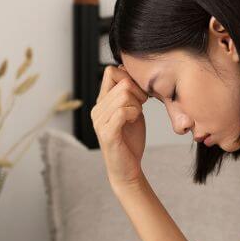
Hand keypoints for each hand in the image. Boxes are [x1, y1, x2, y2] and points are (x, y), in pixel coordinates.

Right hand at [90, 64, 148, 189]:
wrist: (127, 169)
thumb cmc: (130, 140)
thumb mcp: (132, 111)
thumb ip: (130, 94)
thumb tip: (131, 72)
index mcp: (102, 102)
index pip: (111, 71)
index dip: (129, 77)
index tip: (139, 93)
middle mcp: (97, 109)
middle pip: (122, 82)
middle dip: (138, 92)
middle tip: (141, 107)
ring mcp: (100, 121)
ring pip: (124, 95)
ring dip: (137, 104)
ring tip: (136, 116)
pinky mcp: (106, 133)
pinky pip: (123, 111)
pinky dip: (134, 113)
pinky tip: (134, 121)